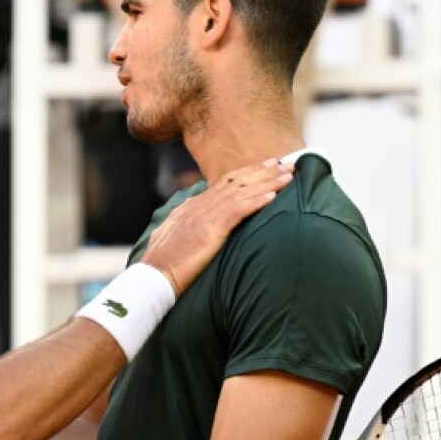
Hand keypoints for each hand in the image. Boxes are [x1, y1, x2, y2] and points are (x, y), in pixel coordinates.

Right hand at [141, 158, 291, 294]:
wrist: (153, 276)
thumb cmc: (162, 263)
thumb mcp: (173, 236)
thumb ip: (186, 224)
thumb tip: (193, 220)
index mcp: (192, 206)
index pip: (225, 182)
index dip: (248, 172)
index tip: (266, 166)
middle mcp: (199, 205)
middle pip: (237, 180)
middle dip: (263, 171)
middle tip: (285, 163)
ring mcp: (204, 216)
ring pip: (241, 192)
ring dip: (267, 183)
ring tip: (288, 176)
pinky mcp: (210, 230)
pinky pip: (237, 211)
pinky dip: (256, 202)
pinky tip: (273, 198)